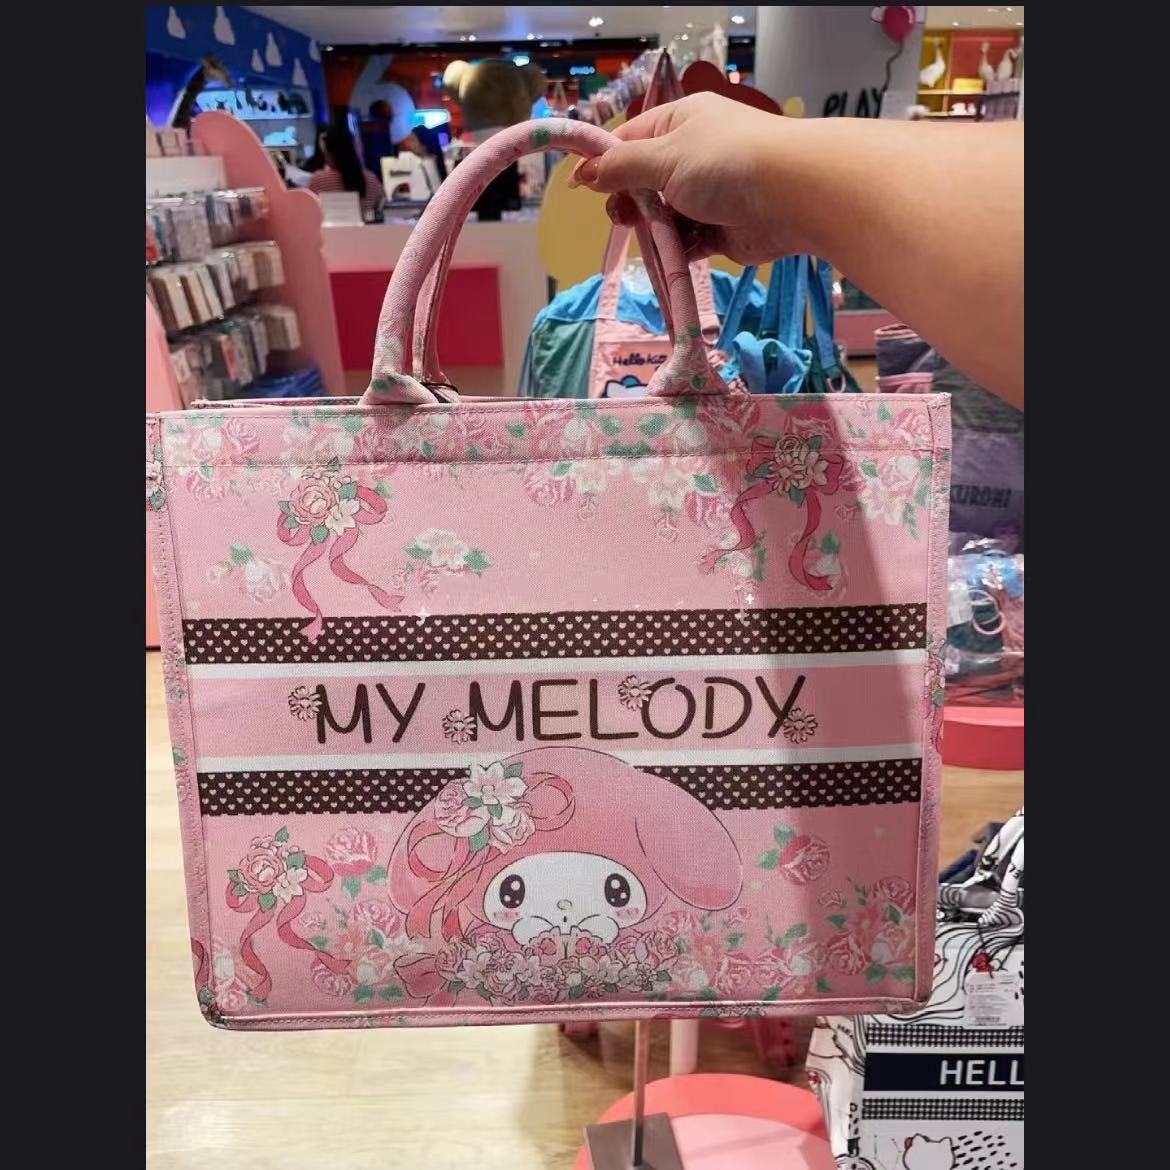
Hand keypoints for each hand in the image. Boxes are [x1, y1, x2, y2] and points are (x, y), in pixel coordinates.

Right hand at [569, 92, 810, 263]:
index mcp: (680, 122)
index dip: (604, 163)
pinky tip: (670, 255)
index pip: (630, 140)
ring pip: (665, 217)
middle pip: (646, 182)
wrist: (789, 196)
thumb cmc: (723, 163)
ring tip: (650, 237)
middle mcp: (695, 155)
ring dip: (653, 230)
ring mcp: (710, 194)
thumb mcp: (662, 158)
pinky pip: (688, 242)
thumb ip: (620, 168)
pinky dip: (677, 250)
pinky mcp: (722, 231)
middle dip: (629, 202)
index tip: (582, 188)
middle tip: (622, 217)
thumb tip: (583, 172)